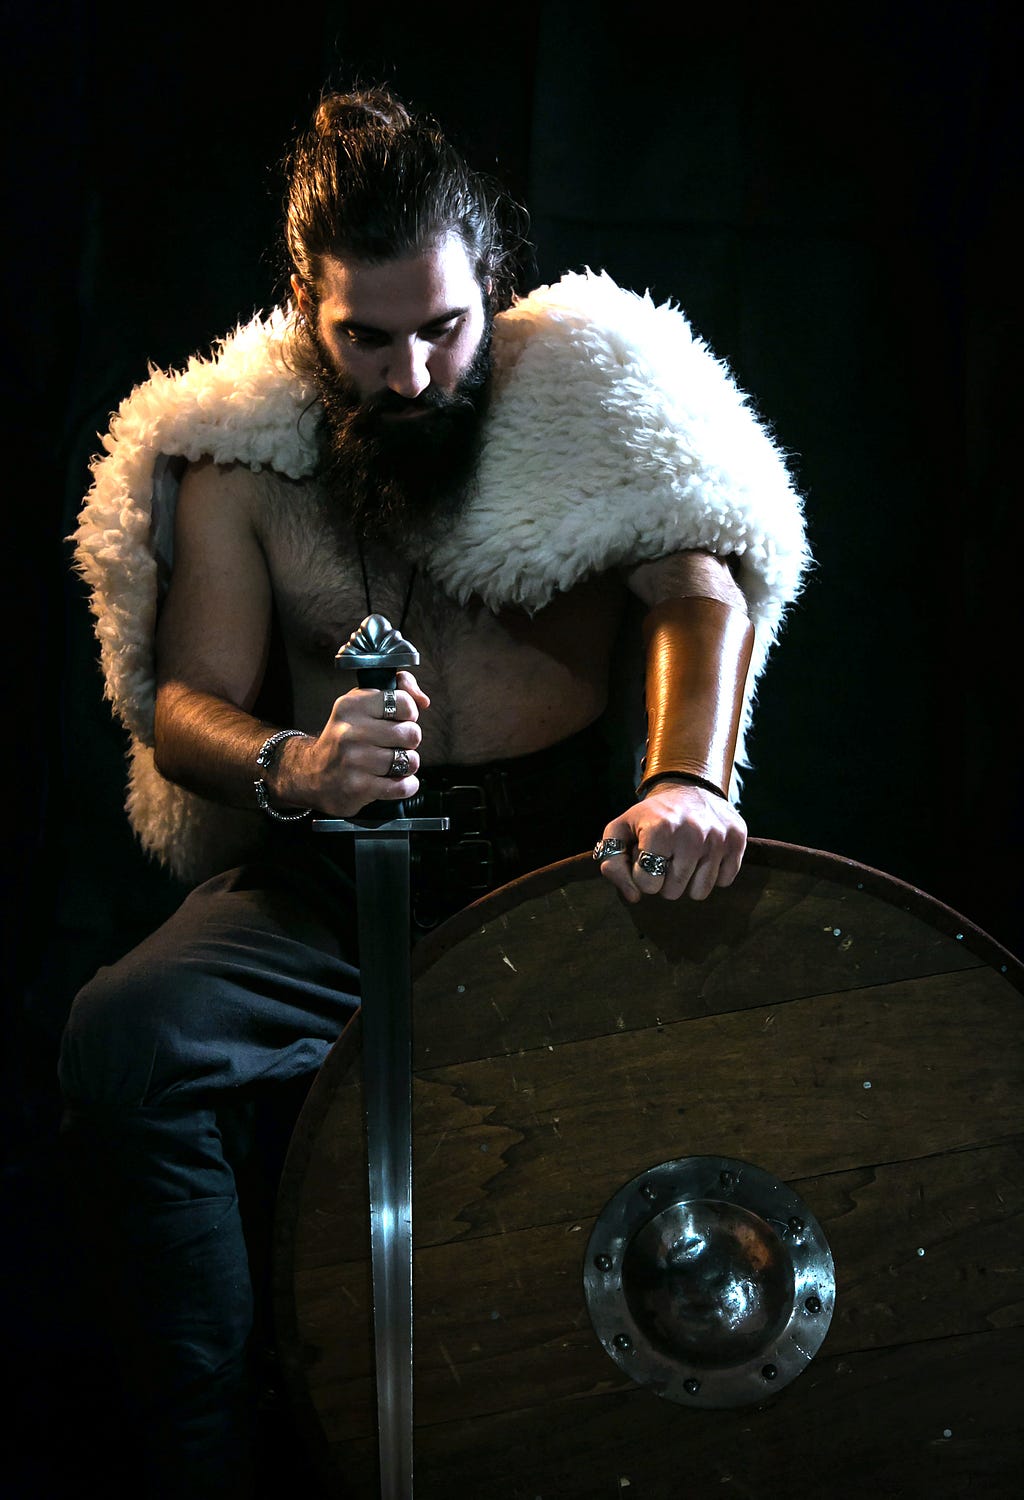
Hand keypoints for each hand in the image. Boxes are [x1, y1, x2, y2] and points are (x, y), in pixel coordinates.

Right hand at [285, 671, 429, 814]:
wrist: (313, 774)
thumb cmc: (345, 737)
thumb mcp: (361, 703)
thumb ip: (397, 689)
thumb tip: (422, 700)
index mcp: (352, 705)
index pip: (404, 702)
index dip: (409, 713)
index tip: (398, 719)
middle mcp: (350, 731)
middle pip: (411, 734)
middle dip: (409, 741)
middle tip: (394, 744)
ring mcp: (354, 761)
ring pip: (409, 761)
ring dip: (407, 764)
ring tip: (391, 763)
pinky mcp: (359, 787)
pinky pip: (403, 786)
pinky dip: (406, 785)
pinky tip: (393, 780)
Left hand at [596, 781, 746, 902]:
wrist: (690, 786)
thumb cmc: (651, 816)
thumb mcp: (620, 830)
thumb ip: (612, 864)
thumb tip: (634, 897)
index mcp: (660, 829)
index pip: (647, 884)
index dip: (642, 875)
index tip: (646, 858)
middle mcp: (692, 833)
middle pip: (672, 892)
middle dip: (664, 880)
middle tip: (666, 857)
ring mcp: (718, 838)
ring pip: (699, 893)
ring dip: (688, 881)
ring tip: (684, 857)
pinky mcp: (737, 841)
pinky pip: (723, 882)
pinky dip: (712, 874)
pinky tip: (704, 855)